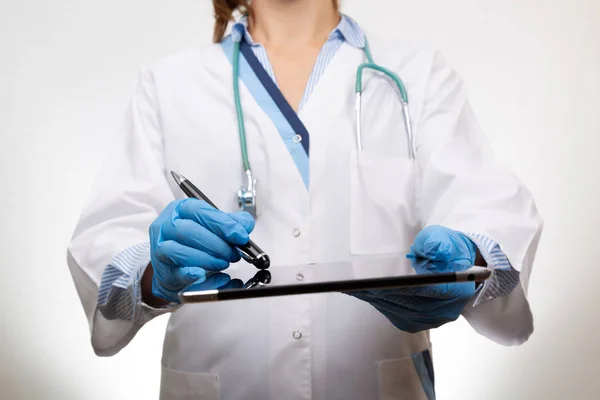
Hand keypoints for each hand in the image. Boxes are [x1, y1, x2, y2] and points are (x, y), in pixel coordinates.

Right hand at [148, 198, 254, 301]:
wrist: (173, 265)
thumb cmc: (193, 241)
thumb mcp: (213, 225)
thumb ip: (231, 222)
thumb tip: (245, 225)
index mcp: (181, 209)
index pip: (200, 210)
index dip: (222, 223)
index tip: (240, 235)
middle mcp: (167, 226)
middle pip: (188, 230)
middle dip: (216, 244)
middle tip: (234, 254)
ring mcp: (161, 248)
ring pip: (178, 250)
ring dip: (206, 258)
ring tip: (223, 263)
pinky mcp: (163, 270)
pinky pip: (176, 271)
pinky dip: (191, 273)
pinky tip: (202, 274)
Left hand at [349, 225, 477, 332]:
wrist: (456, 268)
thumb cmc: (449, 251)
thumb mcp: (446, 240)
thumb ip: (437, 245)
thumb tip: (427, 251)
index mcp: (455, 291)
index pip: (422, 290)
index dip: (397, 285)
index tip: (375, 280)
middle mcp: (440, 311)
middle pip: (402, 300)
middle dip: (375, 289)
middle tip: (349, 280)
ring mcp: (425, 320)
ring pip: (392, 307)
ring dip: (370, 295)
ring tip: (347, 283)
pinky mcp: (411, 322)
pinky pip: (389, 310)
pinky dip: (374, 299)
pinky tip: (358, 289)